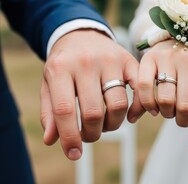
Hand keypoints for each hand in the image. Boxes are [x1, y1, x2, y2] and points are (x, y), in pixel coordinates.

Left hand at [40, 29, 138, 160]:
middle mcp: (86, 62)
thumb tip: (52, 141)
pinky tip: (129, 116)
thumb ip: (49, 112)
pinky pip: (139, 90)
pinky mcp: (129, 59)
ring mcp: (110, 60)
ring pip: (118, 104)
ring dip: (113, 124)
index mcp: (60, 68)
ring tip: (105, 124)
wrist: (80, 34)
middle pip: (93, 112)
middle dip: (92, 134)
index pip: (65, 110)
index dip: (70, 137)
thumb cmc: (62, 65)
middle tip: (90, 135)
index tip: (74, 154)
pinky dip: (136, 109)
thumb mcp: (48, 84)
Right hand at [128, 40, 187, 152]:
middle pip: (184, 105)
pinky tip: (153, 108)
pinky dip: (147, 105)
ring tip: (168, 109)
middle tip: (181, 117)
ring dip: (166, 114)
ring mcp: (167, 56)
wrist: (175, 37)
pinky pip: (144, 89)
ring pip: (165, 100)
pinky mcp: (148, 57)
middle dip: (182, 120)